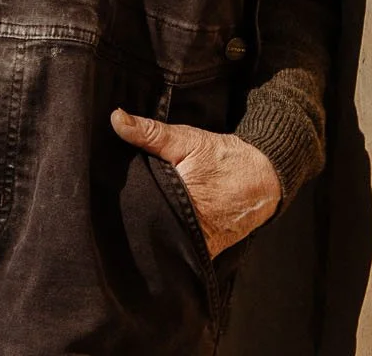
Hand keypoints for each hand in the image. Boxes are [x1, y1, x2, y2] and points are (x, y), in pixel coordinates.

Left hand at [111, 109, 280, 256]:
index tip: (107, 199)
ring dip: (153, 232)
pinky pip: (181, 251)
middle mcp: (189, 233)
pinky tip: (161, 229)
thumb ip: (150, 133)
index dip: (121, 206)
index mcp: (179, 206)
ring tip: (137, 220)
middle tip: (117, 210)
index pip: (138, 212)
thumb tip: (117, 119)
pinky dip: (171, 240)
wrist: (264, 178)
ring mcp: (200, 247)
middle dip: (135, 220)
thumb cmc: (224, 158)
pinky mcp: (207, 252)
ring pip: (164, 244)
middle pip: (149, 231)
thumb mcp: (186, 139)